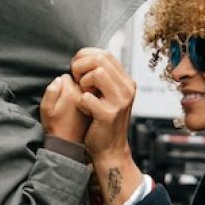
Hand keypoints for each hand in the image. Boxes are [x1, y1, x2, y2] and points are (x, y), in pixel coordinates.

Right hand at [40, 74, 90, 143]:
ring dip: (81, 93)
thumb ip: (51, 91)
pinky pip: (92, 97)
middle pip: (78, 80)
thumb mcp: (46, 109)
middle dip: (72, 86)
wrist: (69, 144)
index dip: (61, 84)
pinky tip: (83, 110)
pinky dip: (89, 100)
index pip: (66, 76)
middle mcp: (83, 94)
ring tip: (74, 107)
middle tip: (66, 102)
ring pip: (86, 88)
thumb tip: (60, 78)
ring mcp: (92, 100)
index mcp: (70, 92)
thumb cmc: (55, 126)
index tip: (60, 95)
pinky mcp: (97, 107)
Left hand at [71, 48, 141, 204]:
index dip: (85, 57)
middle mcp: (127, 89)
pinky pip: (86, 97)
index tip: (77, 70)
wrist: (110, 150)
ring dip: (82, 82)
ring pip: (97, 73)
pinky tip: (85, 110)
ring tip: (82, 94)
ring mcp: (120, 102)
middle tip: (76, 81)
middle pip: (100, 59)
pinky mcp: (109, 115)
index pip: (105, 54)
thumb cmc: (103, 121)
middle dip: (81, 66)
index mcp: (127, 81)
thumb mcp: (109, 95)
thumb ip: (104, 77)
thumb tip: (88, 57)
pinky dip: (80, 102)